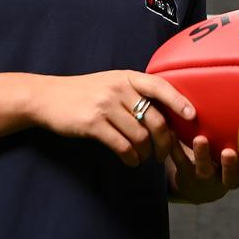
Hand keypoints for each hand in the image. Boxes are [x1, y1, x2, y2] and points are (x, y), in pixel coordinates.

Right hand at [28, 70, 194, 167]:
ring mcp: (105, 105)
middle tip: (164, 153)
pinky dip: (130, 158)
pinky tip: (130, 161)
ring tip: (144, 158)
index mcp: (127, 77)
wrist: (47, 98)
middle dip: (165, 141)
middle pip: (155, 118)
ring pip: (140, 136)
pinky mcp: (92, 124)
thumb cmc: (84, 92)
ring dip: (146, 153)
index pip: (160, 86)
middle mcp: (118, 89)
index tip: (192, 116)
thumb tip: (165, 113)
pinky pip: (121, 145)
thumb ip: (134, 92)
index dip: (179, 101)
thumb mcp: (111, 83)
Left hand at [168, 135, 238, 203]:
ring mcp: (204, 179)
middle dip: (230, 166)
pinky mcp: (185, 175)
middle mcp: (225, 179)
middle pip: (231, 177)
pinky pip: (180, 161)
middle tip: (229, 152)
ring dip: (202, 155)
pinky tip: (174, 132)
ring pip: (204, 170)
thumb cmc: (224, 161)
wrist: (196, 186)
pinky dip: (176, 147)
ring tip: (200, 139)